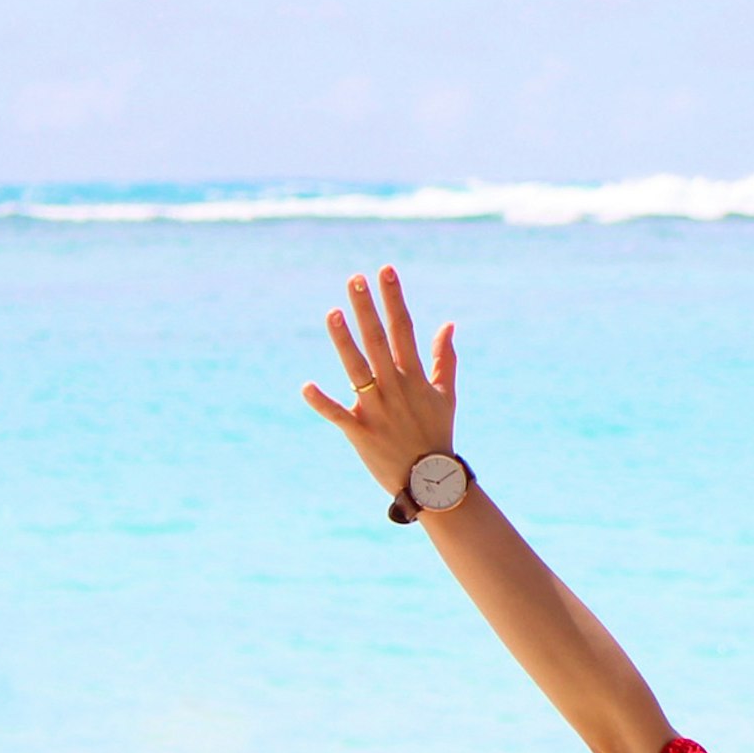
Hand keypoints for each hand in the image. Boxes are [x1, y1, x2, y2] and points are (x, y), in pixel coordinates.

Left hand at [300, 265, 457, 496]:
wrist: (432, 481)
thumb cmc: (437, 434)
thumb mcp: (446, 394)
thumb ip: (444, 358)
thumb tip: (448, 324)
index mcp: (413, 377)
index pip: (402, 329)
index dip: (394, 299)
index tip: (384, 271)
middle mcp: (395, 388)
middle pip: (378, 341)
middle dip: (367, 309)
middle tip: (355, 279)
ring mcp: (377, 409)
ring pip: (357, 370)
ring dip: (344, 342)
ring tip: (333, 313)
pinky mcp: (360, 432)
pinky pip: (338, 414)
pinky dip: (322, 402)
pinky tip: (306, 386)